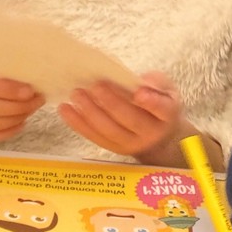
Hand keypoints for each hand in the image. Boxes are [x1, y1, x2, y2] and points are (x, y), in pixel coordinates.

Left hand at [58, 70, 189, 162]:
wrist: (158, 136)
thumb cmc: (158, 104)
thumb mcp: (166, 89)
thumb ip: (156, 82)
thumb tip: (142, 83)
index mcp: (166, 114)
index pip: (162, 109)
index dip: (151, 102)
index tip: (139, 93)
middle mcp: (150, 133)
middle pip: (130, 120)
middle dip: (111, 103)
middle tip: (95, 86)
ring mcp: (131, 144)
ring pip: (109, 130)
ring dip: (90, 113)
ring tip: (77, 95)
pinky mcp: (113, 148)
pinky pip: (94, 137)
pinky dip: (78, 123)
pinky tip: (65, 109)